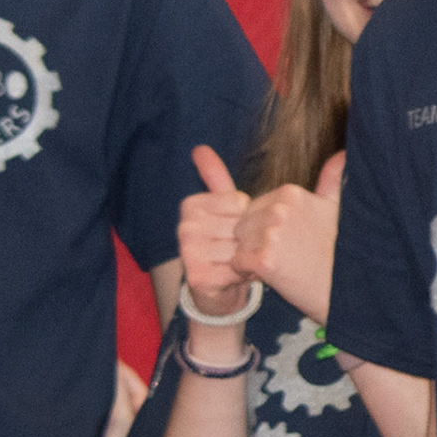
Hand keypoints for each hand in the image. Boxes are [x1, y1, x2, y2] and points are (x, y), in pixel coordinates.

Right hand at [178, 145, 252, 318]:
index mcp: (190, 205)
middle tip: (245, 248)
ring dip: (251, 257)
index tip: (238, 228)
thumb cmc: (225, 242)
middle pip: (240, 225)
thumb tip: (199, 148)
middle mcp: (184, 227)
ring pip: (239, 247)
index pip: (238, 202)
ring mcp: (188, 252)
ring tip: (244, 261)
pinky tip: (240, 276)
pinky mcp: (197, 276)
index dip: (248, 217)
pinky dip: (246, 274)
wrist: (218, 288)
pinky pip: (236, 268)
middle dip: (252, 238)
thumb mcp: (224, 207)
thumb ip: (215, 178)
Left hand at [232, 152, 342, 323]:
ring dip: (251, 259)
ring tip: (281, 268)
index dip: (264, 229)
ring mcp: (271, 233)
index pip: (254, 208)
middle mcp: (278, 208)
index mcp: (290, 193)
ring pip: (238, 244)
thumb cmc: (342, 253)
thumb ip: (331, 180)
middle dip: (255, 243)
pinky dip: (248, 274)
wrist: (350, 293)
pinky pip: (237, 263)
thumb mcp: (338, 209)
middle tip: (285, 258)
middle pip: (242, 225)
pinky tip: (273, 278)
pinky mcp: (264, 259)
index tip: (288, 243)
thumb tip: (341, 155)